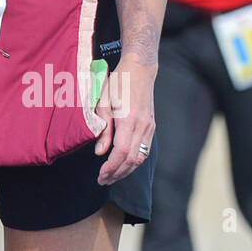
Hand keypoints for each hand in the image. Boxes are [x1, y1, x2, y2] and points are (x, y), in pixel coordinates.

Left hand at [93, 54, 156, 185]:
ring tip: (112, 176)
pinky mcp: (151, 126)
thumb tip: (99, 152)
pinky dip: (134, 161)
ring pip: (140, 157)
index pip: (120, 153)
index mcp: (128, 120)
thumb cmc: (117, 83)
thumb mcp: (104, 102)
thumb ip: (103, 129)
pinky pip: (144, 150)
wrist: (139, 69)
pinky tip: (124, 164)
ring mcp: (149, 127)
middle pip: (131, 160)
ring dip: (126, 170)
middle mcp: (142, 126)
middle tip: (103, 181)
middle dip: (117, 174)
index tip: (100, 176)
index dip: (110, 168)